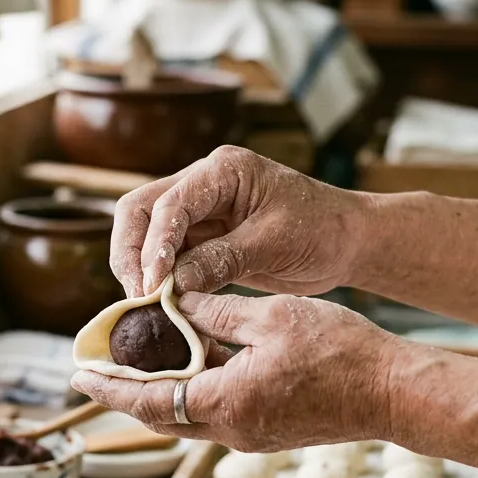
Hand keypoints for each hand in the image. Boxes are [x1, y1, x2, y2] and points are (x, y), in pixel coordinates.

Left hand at [71, 291, 400, 452]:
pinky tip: (193, 357)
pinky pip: (216, 412)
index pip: (149, 401)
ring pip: (189, 414)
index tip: (77, 375)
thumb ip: (217, 312)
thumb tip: (176, 299)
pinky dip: (196, 387)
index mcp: (225, 402)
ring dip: (163, 387)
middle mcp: (231, 429)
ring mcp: (250, 435)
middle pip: (162, 414)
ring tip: (140, 355)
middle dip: (127, 390)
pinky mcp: (267, 431)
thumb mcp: (271, 317)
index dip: (109, 388)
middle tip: (98, 366)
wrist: (392, 392)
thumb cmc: (339, 351)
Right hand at [110, 146, 365, 297]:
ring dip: (138, 268)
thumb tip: (172, 284)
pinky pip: (165, 256)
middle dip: (131, 253)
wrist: (346, 241)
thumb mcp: (273, 245)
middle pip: (139, 210)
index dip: (155, 246)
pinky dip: (157, 280)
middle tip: (138, 296)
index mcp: (223, 170)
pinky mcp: (200, 237)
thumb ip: (221, 260)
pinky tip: (159, 306)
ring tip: (145, 306)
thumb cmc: (321, 231)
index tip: (153, 285)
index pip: (170, 203)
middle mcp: (202, 183)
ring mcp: (198, 210)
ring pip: (144, 234)